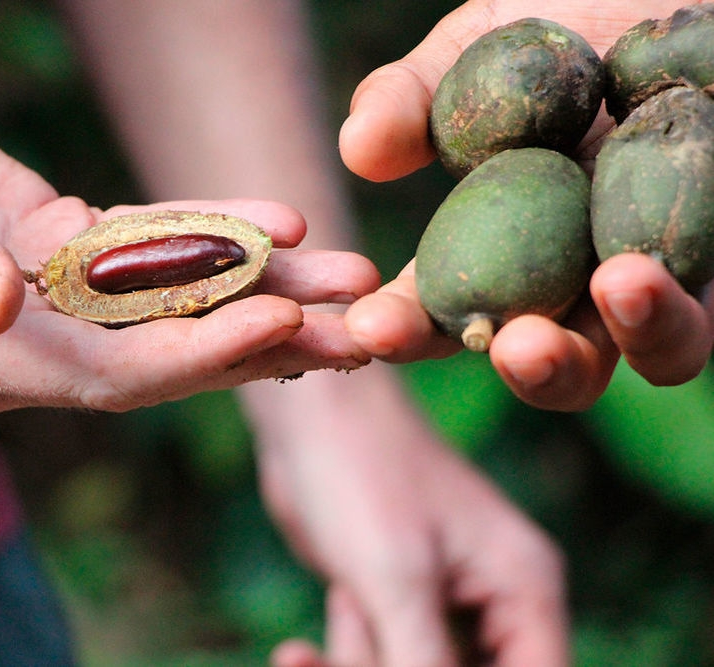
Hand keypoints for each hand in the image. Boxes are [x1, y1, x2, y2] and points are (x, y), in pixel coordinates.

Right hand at [0, 71, 379, 416]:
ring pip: (171, 304)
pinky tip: (274, 223)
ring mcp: (47, 300)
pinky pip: (145, 249)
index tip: (283, 322)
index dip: (198, 353)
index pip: (113, 376)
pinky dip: (209, 237)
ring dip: (262, 292)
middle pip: (167, 356)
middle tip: (364, 326)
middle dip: (265, 340)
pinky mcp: (54, 247)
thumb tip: (6, 311)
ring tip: (349, 278)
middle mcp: (27, 346)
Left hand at [247, 366, 566, 665]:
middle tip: (365, 622)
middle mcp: (495, 605)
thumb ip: (424, 665)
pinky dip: (336, 660)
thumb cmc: (361, 471)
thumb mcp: (397, 579)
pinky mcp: (394, 605)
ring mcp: (442, 607)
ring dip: (359, 659)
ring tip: (346, 600)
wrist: (306, 419)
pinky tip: (293, 653)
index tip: (413, 666)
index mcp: (526, 592)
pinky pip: (373, 663)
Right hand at [339, 0, 713, 410]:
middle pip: (550, 361)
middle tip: (511, 343)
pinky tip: (645, 263)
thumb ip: (409, 98)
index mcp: (496, 245)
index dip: (401, 329)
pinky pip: (710, 311)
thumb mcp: (475, 45)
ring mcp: (662, 271)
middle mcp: (577, 275)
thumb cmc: (563, 19)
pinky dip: (678, 303)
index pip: (440, 311)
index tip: (370, 325)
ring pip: (656, 352)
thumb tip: (359, 151)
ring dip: (632, 337)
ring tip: (615, 284)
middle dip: (527, 366)